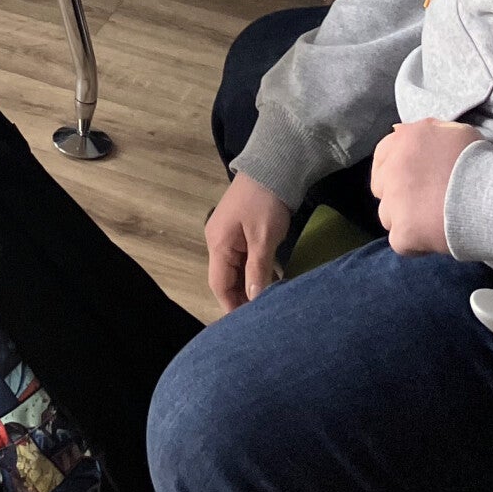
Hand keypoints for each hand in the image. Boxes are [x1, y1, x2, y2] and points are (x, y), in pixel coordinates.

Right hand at [205, 172, 291, 313]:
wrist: (274, 164)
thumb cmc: (265, 202)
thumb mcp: (264, 238)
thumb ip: (258, 271)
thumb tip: (253, 301)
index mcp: (218, 243)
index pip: (220, 285)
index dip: (233, 307)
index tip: (248, 327)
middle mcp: (218, 240)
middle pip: (226, 279)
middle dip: (241, 299)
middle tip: (262, 318)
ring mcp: (229, 234)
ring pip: (236, 269)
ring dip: (250, 286)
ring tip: (267, 304)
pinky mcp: (242, 229)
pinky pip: (244, 258)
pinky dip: (255, 272)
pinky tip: (270, 282)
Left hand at [369, 120, 482, 254]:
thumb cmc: (480, 163)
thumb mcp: (454, 132)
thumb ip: (426, 132)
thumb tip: (401, 132)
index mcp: (403, 141)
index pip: (383, 155)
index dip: (395, 170)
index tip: (411, 181)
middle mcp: (392, 168)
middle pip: (381, 187)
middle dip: (397, 196)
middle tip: (424, 204)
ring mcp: (394, 201)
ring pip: (388, 216)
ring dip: (406, 221)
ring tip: (434, 223)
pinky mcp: (403, 231)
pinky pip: (401, 242)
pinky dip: (416, 244)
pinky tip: (436, 239)